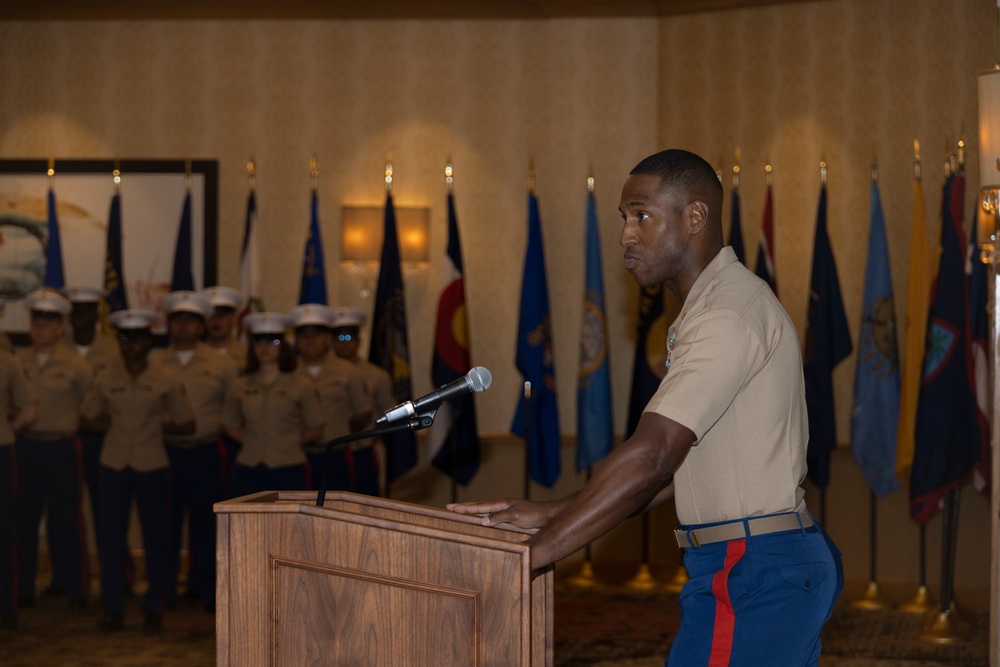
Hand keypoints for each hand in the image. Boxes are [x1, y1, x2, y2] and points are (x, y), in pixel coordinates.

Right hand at [446, 497, 567, 529]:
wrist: (548, 516)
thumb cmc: (534, 515)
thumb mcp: (515, 516)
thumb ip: (499, 517)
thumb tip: (482, 520)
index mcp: (501, 504)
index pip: (479, 506)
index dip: (465, 507)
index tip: (451, 507)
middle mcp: (502, 507)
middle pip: (479, 506)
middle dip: (465, 507)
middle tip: (450, 507)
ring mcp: (506, 512)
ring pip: (485, 511)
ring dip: (473, 511)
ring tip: (462, 512)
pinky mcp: (510, 519)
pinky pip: (492, 518)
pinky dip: (484, 518)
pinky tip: (482, 522)